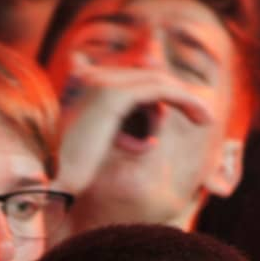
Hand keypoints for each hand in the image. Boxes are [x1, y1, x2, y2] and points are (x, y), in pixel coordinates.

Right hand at [53, 53, 213, 193]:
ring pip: (157, 80)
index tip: (186, 108)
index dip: (161, 90)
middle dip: (176, 94)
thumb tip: (148, 139)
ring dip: (185, 99)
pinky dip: (183, 100)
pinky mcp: (113, 95)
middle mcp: (90, 77)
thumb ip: (126, 135)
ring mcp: (100, 83)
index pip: (133, 76)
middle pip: (147, 75)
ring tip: (204, 119)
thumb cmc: (77, 177)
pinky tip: (201, 117)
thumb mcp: (106, 151)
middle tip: (201, 115)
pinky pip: (159, 89)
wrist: (56, 186)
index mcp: (83, 84)